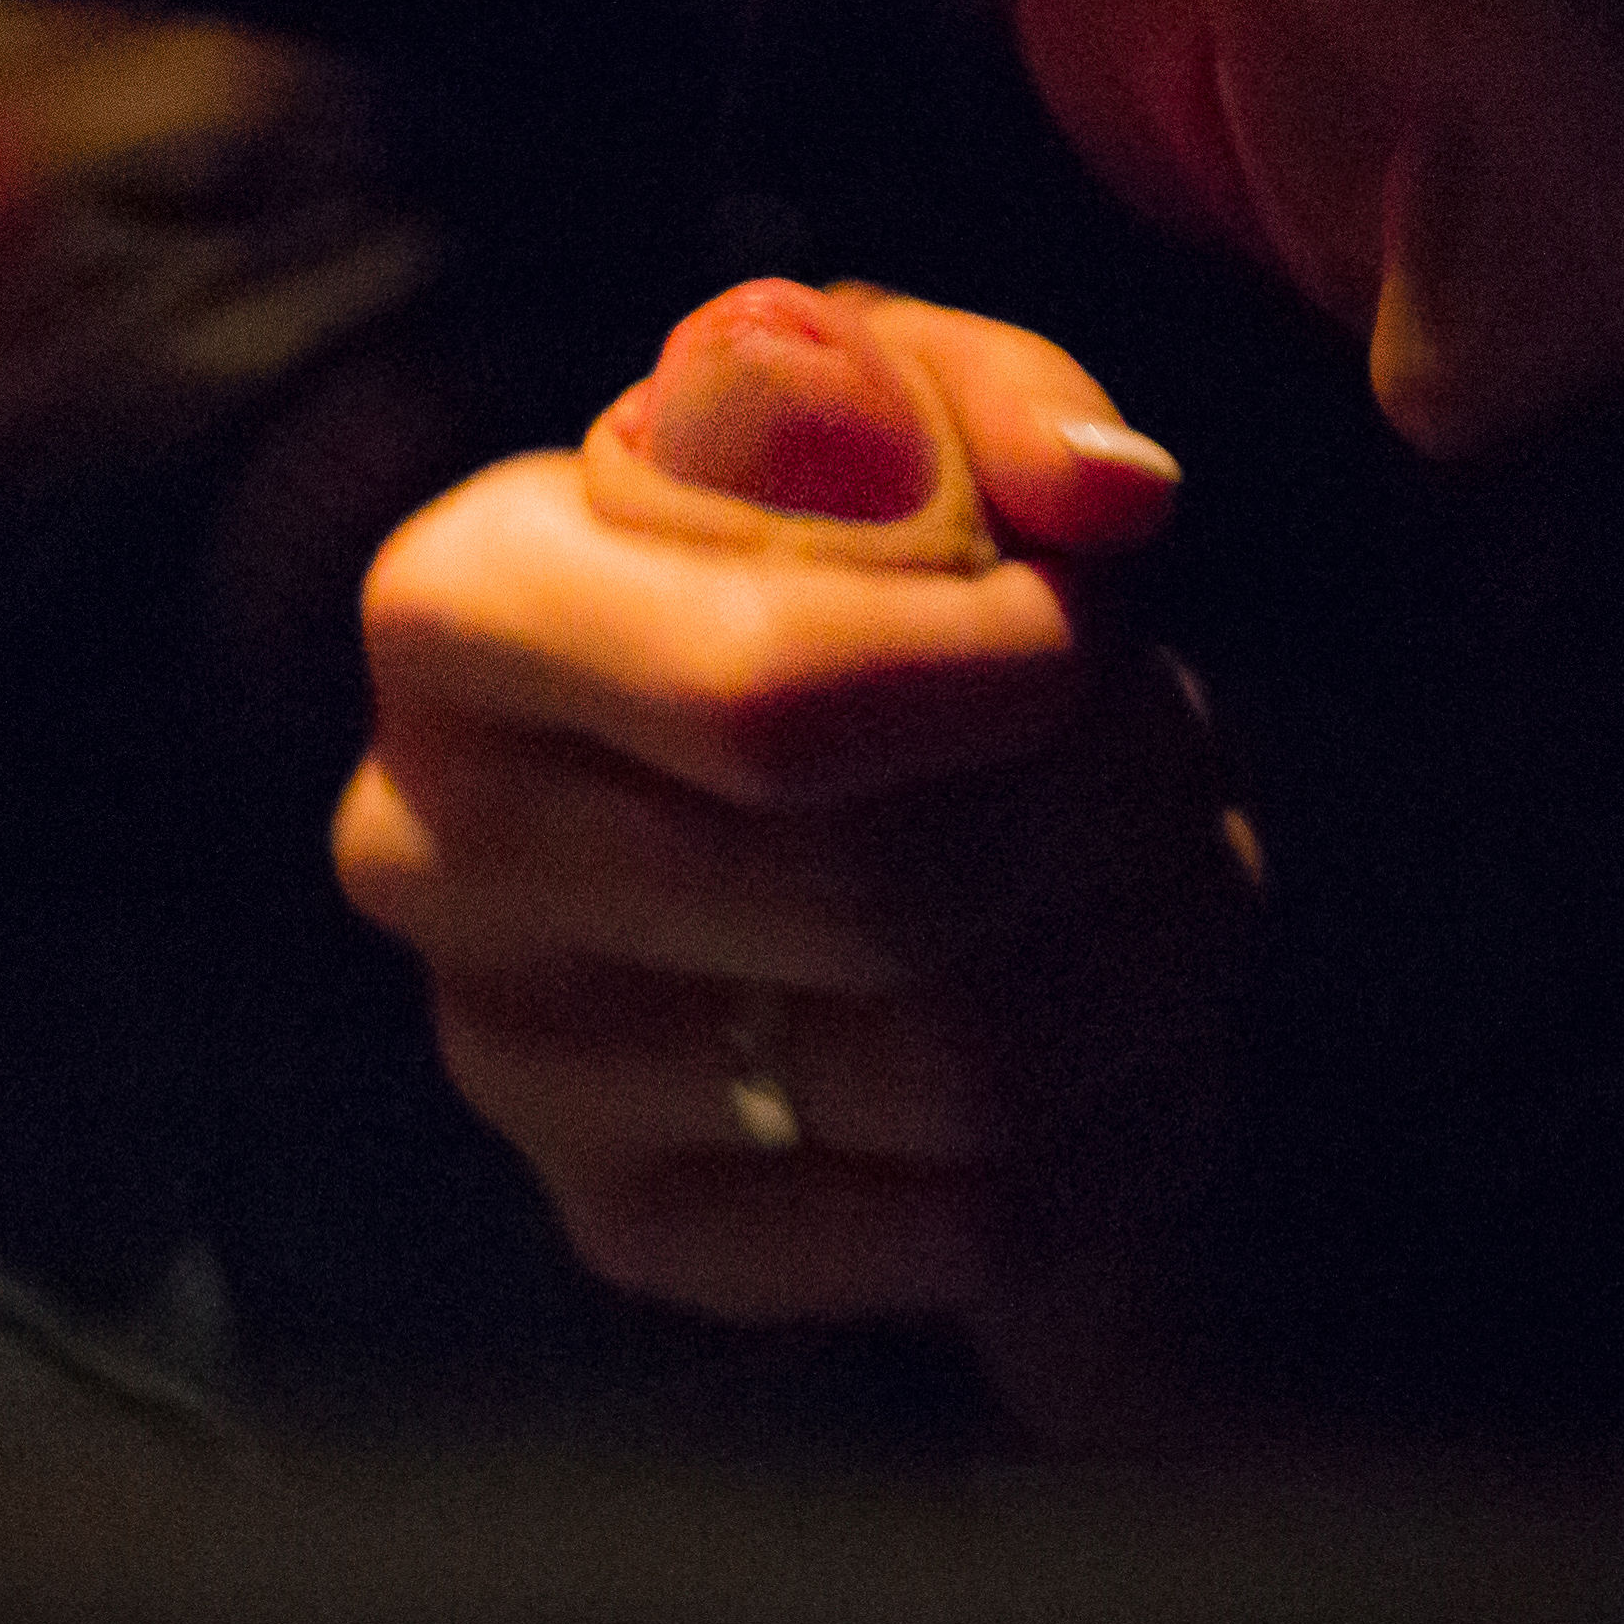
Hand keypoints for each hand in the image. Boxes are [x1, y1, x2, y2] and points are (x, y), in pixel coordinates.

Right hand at [333, 287, 1249, 1365]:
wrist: (710, 762)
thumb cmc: (805, 542)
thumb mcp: (871, 396)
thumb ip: (982, 399)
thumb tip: (1109, 496)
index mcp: (454, 607)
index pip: (766, 696)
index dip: (1005, 669)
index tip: (1093, 629)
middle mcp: (435, 851)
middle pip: (888, 892)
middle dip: (1115, 808)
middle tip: (1182, 745)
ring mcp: (523, 1070)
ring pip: (958, 1070)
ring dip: (1155, 957)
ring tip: (1188, 862)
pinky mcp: (636, 1227)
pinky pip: (971, 1228)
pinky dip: (1132, 1122)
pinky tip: (1154, 1022)